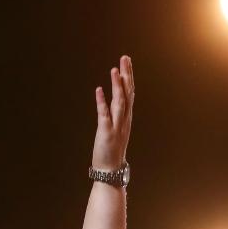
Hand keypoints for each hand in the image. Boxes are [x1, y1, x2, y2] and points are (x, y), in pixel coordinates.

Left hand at [91, 55, 134, 170]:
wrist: (110, 170)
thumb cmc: (111, 151)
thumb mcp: (116, 130)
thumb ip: (116, 116)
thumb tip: (114, 103)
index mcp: (126, 117)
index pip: (129, 93)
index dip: (128, 77)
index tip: (126, 62)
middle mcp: (124, 119)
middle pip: (127, 93)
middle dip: (126, 75)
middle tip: (125, 58)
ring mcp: (116, 126)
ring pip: (119, 102)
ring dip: (116, 85)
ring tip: (114, 70)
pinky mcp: (106, 133)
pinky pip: (104, 115)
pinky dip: (102, 102)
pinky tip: (98, 90)